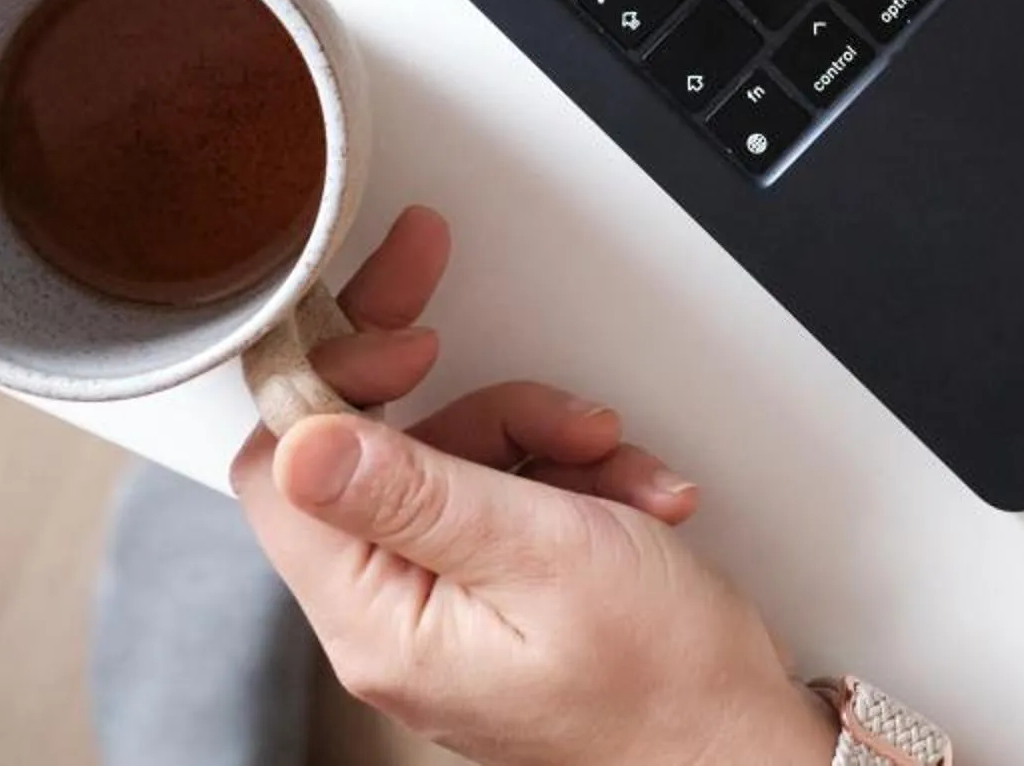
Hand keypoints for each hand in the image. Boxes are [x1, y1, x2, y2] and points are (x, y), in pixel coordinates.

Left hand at [230, 207, 836, 765]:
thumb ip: (420, 493)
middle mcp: (394, 616)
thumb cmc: (661, 682)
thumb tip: (303, 443)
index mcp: (378, 618)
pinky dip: (576, 474)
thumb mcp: (545, 556)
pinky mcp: (498, 592)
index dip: (333, 381)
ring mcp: (447, 604)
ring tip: (615, 463)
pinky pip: (511, 492)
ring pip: (460, 457)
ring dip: (545, 434)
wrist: (739, 745)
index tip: (407, 332)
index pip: (284, 473)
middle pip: (376, 450)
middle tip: (465, 301)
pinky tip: (631, 496)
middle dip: (463, 388)